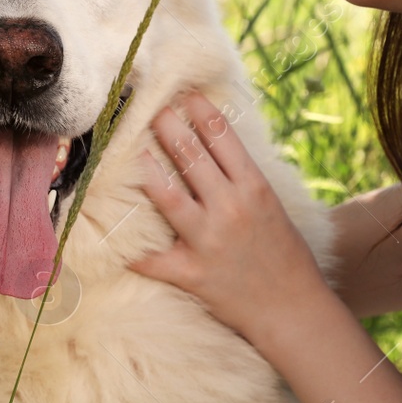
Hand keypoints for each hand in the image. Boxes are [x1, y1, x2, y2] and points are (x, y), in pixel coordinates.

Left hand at [131, 90, 332, 344]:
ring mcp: (208, 240)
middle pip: (190, 156)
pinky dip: (132, 250)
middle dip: (166, 126)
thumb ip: (243, 178)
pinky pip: (152, 258)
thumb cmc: (285, 254)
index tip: (184, 94)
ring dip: (144, 169)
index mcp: (253, 187)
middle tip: (149, 108)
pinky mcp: (192, 273)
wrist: (293, 308)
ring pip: (165, 195)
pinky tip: (108, 236)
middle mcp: (230, 208)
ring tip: (129, 150)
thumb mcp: (273, 206)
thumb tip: (214, 146)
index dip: (199, 110)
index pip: (221, 137)